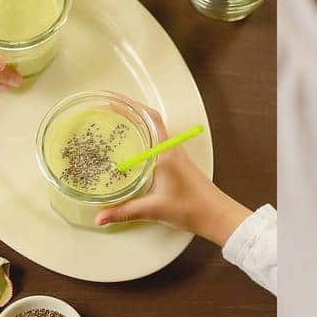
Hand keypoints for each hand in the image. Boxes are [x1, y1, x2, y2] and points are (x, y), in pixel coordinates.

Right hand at [94, 97, 250, 246]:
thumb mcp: (154, 209)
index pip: (147, 117)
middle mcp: (170, 149)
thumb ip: (124, 212)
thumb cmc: (194, 208)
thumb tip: (100, 217)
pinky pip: (156, 141)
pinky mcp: (176, 163)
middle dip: (128, 109)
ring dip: (136, 121)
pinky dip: (142, 136)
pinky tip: (131, 146)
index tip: (111, 100)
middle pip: (148, 118)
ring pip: (153, 129)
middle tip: (107, 108)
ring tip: (114, 122)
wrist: (217, 215)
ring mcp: (174, 154)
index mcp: (166, 152)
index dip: (128, 105)